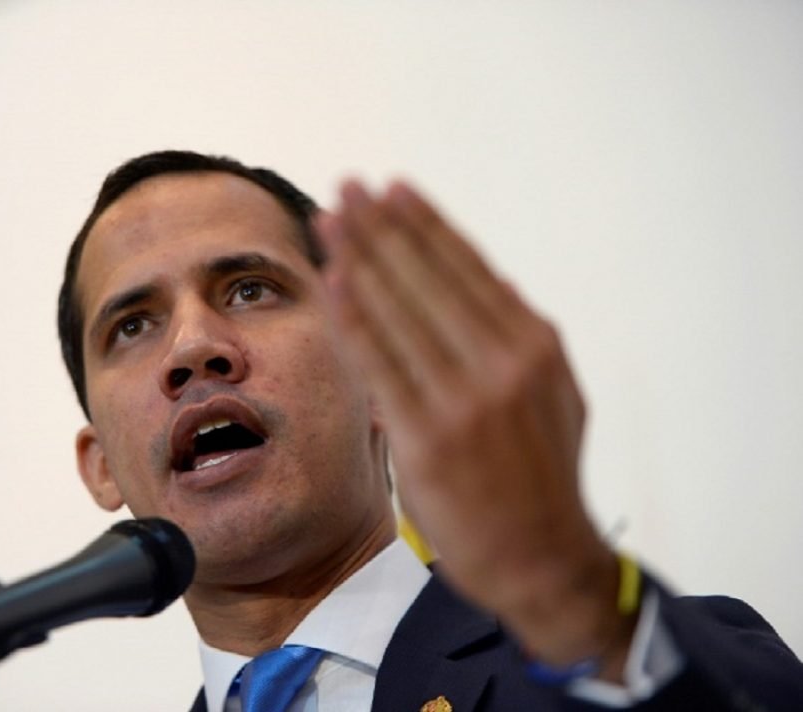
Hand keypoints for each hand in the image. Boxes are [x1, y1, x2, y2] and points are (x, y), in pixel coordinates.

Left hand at [316, 180, 631, 673]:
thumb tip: (489, 285)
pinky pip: (379, 363)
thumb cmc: (539, 476)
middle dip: (381, 226)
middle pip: (428, 276)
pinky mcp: (427, 438)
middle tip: (346, 187)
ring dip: (359, 256)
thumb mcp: (553, 396)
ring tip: (329, 218)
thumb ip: (518, 342)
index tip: (390, 189)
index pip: (467, 266)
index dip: (423, 223)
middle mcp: (503, 363)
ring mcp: (465, 401)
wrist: (542, 559)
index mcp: (534, 345)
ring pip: (400, 309)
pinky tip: (331, 279)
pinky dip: (353, 316)